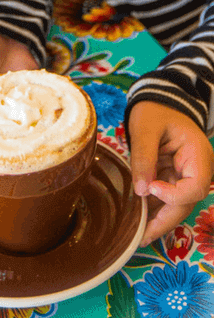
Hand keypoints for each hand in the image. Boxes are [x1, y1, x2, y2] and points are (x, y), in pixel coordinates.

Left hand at [128, 101, 213, 245]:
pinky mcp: (172, 176)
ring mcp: (185, 174)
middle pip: (187, 201)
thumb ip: (143, 157)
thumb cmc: (153, 109)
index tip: (150, 189)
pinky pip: (166, 195)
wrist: (157, 100)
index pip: (196, 187)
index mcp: (198, 155)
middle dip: (165, 219)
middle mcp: (196, 169)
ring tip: (138, 235)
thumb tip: (140, 190)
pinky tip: (139, 219)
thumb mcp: (145, 128)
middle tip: (142, 236)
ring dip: (158, 217)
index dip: (175, 194)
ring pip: (176, 203)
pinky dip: (153, 206)